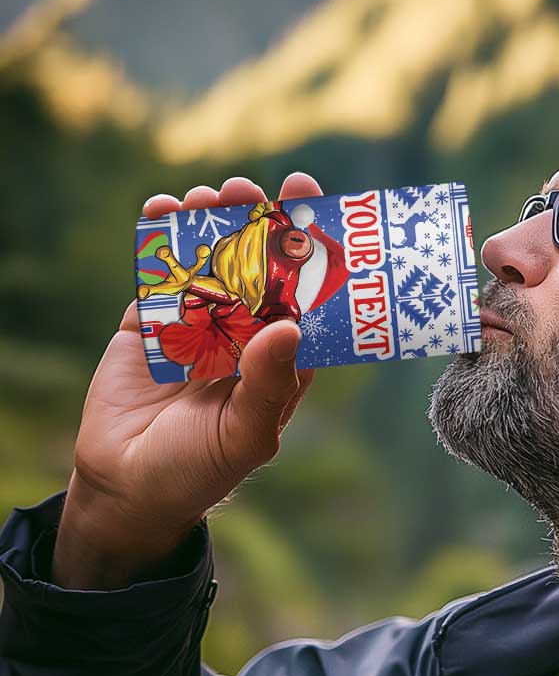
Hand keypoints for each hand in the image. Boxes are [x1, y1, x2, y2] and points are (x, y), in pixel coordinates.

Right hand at [53, 174, 324, 589]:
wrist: (127, 486)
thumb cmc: (200, 469)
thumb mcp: (245, 435)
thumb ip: (269, 384)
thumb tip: (290, 326)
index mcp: (280, 359)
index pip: (304, 298)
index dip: (310, 254)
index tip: (313, 206)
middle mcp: (244, 335)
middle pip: (257, 269)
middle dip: (257, 225)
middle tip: (252, 189)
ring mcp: (196, 325)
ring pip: (210, 262)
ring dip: (211, 224)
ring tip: (209, 196)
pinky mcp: (150, 322)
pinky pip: (159, 273)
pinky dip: (159, 240)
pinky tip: (162, 211)